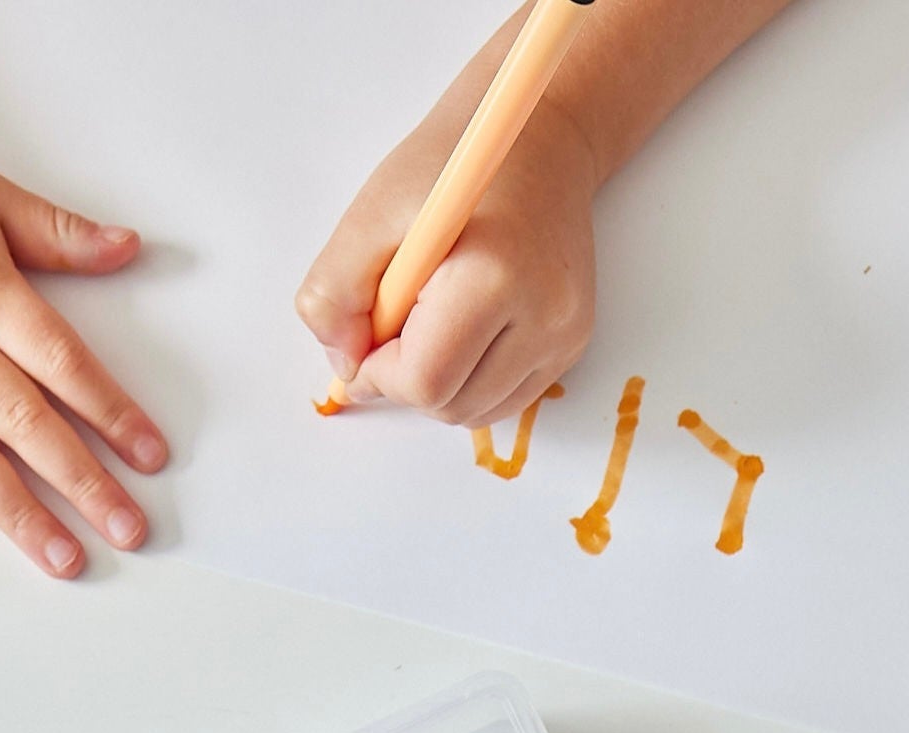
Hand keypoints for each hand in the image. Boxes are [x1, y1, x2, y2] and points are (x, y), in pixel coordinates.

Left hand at [298, 103, 598, 427]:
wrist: (536, 142)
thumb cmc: (452, 167)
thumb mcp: (371, 213)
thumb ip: (335, 293)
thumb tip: (344, 366)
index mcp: (494, 277)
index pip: (425, 380)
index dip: (378, 374)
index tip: (362, 340)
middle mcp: (544, 317)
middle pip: (452, 408)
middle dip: (406, 381)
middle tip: (393, 323)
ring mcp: (564, 337)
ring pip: (478, 414)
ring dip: (438, 387)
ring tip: (429, 321)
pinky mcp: (572, 346)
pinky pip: (505, 399)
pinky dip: (469, 382)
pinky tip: (460, 332)